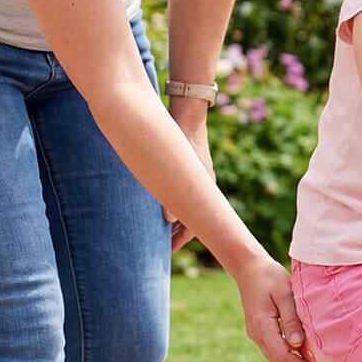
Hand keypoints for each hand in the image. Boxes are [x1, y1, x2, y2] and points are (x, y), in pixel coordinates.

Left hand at [165, 110, 215, 251]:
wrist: (189, 111)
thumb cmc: (184, 134)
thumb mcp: (179, 163)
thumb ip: (173, 189)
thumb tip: (168, 219)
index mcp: (204, 188)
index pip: (195, 225)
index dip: (180, 239)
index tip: (166, 249)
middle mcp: (203, 186)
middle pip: (191, 218)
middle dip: (175, 232)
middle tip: (159, 243)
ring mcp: (197, 178)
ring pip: (186, 207)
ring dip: (173, 218)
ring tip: (157, 227)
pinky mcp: (190, 169)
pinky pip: (182, 194)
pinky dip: (172, 203)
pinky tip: (159, 202)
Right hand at [233, 252, 322, 361]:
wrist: (249, 268)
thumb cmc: (270, 277)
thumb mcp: (285, 294)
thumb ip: (291, 319)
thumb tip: (298, 344)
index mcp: (262, 326)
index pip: (283, 356)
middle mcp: (256, 334)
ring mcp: (255, 333)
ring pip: (275, 358)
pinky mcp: (258, 330)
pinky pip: (273, 349)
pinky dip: (288, 354)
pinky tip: (303, 350)